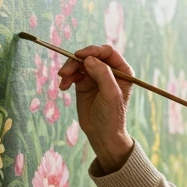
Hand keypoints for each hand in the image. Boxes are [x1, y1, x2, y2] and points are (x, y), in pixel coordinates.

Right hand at [58, 43, 133, 173]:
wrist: (102, 134)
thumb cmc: (111, 116)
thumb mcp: (110, 95)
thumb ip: (102, 75)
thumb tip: (89, 59)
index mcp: (122, 71)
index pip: (107, 52)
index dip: (93, 51)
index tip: (80, 56)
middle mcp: (109, 71)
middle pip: (91, 56)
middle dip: (77, 61)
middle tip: (65, 72)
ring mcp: (95, 76)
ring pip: (80, 63)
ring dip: (69, 69)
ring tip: (63, 80)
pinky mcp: (83, 83)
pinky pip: (73, 73)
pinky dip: (67, 77)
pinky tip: (63, 87)